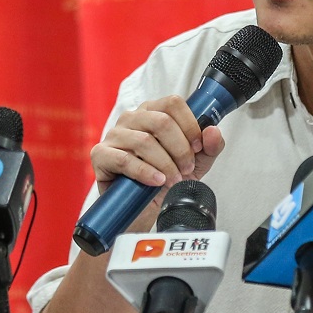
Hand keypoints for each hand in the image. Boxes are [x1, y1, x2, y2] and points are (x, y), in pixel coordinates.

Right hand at [90, 95, 225, 196]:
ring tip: (173, 179)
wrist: (142, 209)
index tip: (197, 147)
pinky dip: (145, 172)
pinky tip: (156, 181)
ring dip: (165, 164)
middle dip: (180, 149)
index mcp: (152, 111)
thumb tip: (212, 130)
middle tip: (186, 168)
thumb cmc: (166, 179)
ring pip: (144, 141)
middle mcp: (132, 118)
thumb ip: (209, 146)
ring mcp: (114, 135)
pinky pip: (124, 159)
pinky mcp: (100, 154)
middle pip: (161, 121)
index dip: (190, 125)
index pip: (172, 103)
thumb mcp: (196, 163)